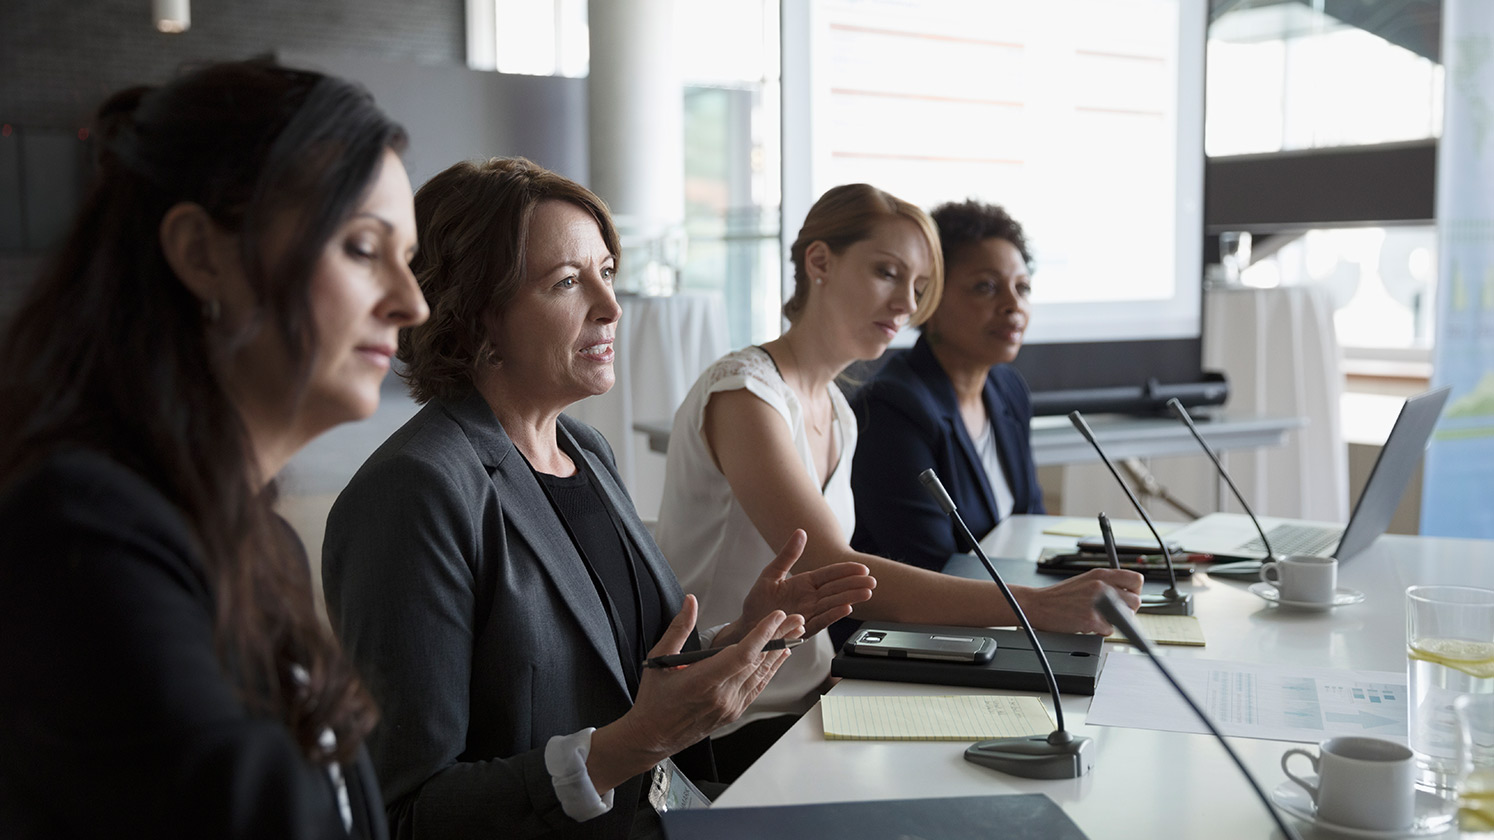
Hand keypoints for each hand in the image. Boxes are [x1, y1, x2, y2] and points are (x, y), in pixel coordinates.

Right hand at [588, 595, 803, 791]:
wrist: (653, 736)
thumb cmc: (654, 698)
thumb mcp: (658, 659)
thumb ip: (678, 628)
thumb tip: (690, 601)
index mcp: (703, 680)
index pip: (742, 654)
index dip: (763, 634)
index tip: (777, 617)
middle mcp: (721, 695)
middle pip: (758, 661)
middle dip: (779, 637)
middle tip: (796, 618)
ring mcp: (730, 706)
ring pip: (762, 675)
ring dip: (780, 652)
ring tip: (796, 632)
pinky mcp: (734, 712)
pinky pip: (758, 687)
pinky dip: (771, 670)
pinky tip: (780, 656)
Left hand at [718, 529, 875, 645]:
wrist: (748, 627)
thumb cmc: (758, 603)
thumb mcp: (771, 574)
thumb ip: (787, 555)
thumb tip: (800, 532)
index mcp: (804, 583)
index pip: (829, 575)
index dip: (846, 571)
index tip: (862, 568)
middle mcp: (810, 599)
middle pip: (836, 589)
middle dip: (855, 585)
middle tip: (872, 582)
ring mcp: (808, 614)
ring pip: (833, 604)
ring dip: (850, 599)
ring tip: (866, 593)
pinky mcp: (803, 629)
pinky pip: (820, 621)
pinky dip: (832, 615)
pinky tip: (846, 609)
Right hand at [1012, 569, 1143, 634]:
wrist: (1038, 605)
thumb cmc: (1060, 595)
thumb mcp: (1086, 580)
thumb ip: (1107, 584)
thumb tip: (1127, 594)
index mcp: (1101, 574)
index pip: (1137, 580)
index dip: (1134, 591)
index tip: (1127, 597)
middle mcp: (1101, 586)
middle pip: (1136, 601)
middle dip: (1128, 609)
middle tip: (1115, 612)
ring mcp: (1097, 603)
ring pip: (1126, 616)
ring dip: (1116, 620)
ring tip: (1101, 618)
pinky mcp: (1091, 620)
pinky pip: (1110, 630)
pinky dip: (1101, 631)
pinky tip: (1089, 625)